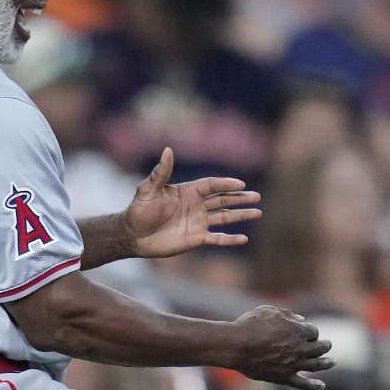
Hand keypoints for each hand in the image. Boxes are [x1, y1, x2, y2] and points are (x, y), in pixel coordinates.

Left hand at [125, 148, 261, 258]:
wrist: (132, 235)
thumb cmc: (139, 209)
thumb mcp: (149, 188)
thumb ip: (161, 172)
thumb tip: (168, 150)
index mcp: (188, 192)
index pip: (212, 186)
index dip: (226, 184)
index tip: (241, 184)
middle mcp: (196, 206)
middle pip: (223, 200)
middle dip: (240, 198)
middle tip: (257, 197)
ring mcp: (197, 222)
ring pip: (224, 218)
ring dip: (241, 215)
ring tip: (257, 212)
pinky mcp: (195, 239)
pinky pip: (217, 239)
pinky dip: (230, 240)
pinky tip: (244, 239)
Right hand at [229, 305, 334, 389]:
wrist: (237, 345)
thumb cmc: (251, 324)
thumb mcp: (270, 311)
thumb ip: (288, 314)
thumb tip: (301, 319)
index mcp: (299, 330)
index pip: (313, 331)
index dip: (310, 331)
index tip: (306, 331)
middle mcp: (300, 348)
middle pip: (319, 348)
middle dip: (324, 345)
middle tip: (327, 345)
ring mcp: (294, 364)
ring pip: (316, 365)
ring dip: (326, 363)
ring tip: (332, 362)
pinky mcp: (284, 377)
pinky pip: (303, 384)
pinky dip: (313, 385)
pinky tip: (321, 386)